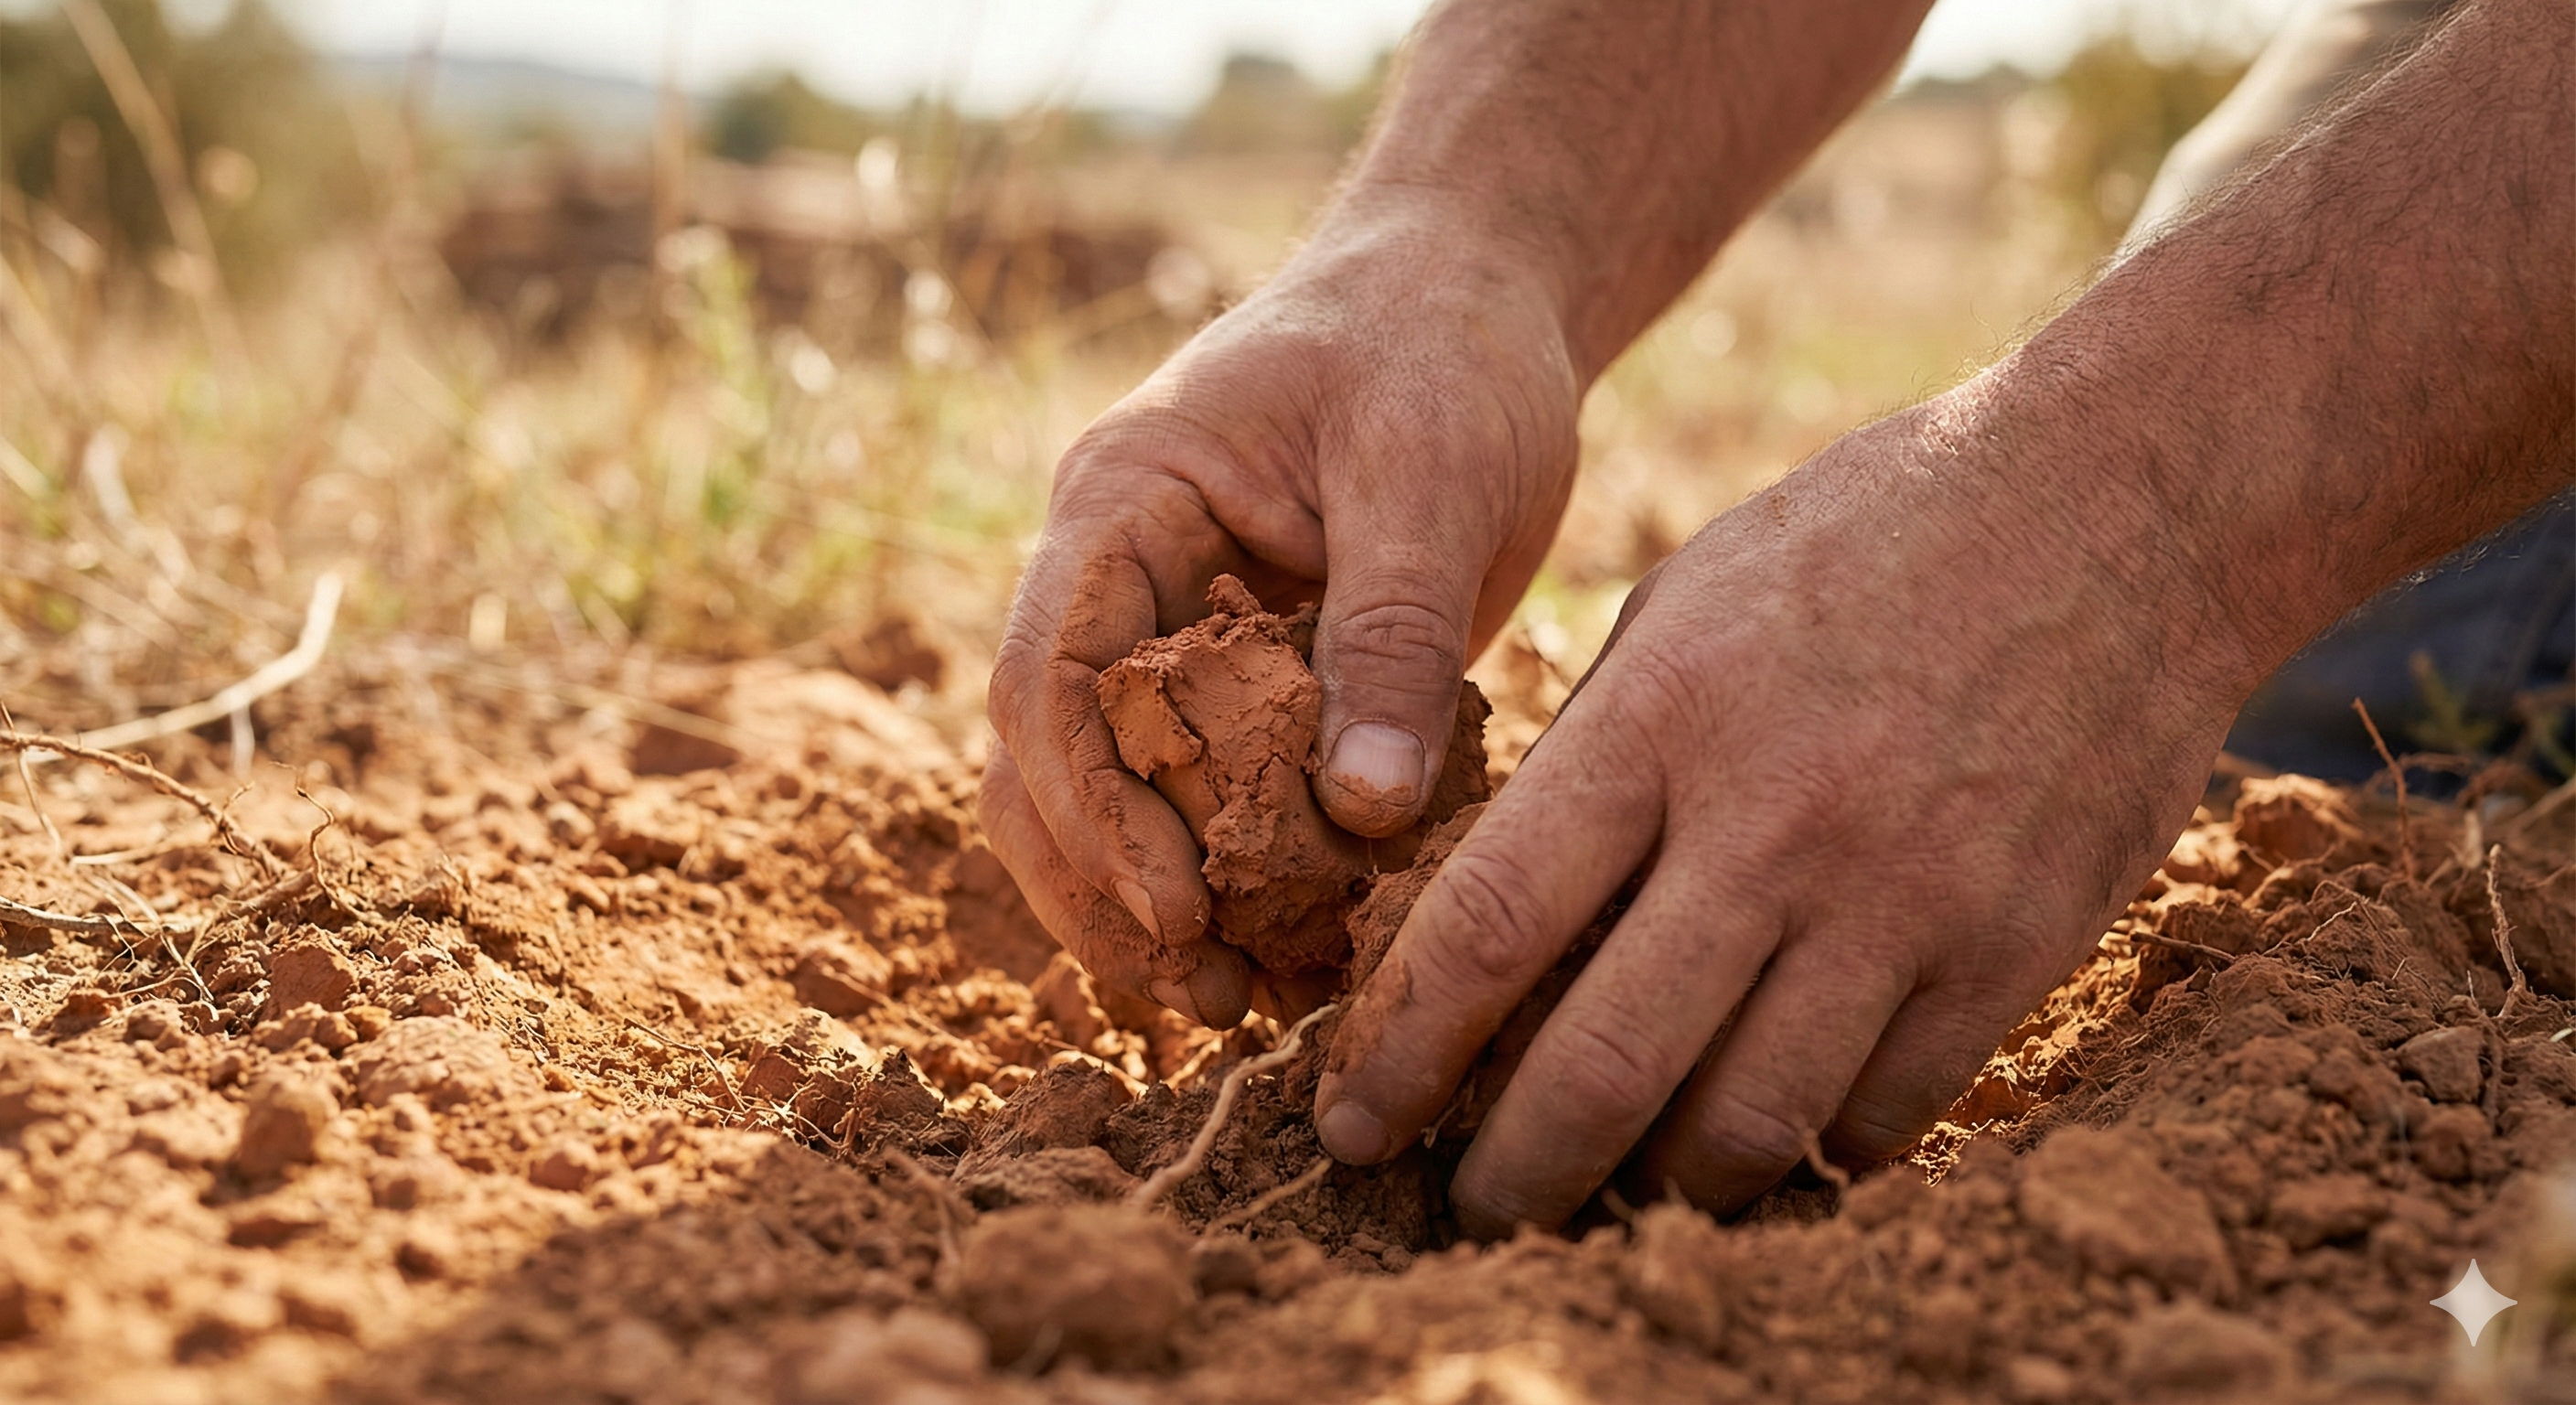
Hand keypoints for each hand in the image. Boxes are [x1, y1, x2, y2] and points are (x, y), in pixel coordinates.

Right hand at [983, 208, 1582, 1027]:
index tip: (1176, 908)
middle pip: (1046, 766)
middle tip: (1208, 996)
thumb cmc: (1442, 350)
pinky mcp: (1244, 685)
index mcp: (1123, 504)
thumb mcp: (1431, 476)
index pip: (1049, 678)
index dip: (1091, 809)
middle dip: (1108, 891)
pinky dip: (1235, 880)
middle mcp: (1118, 582)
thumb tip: (1364, 814)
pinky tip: (1294, 957)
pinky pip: (1204, 799)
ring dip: (1155, 907)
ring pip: (1104, 800)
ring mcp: (1173, 638)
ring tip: (1242, 1005)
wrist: (1475, 298)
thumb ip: (1392, 634)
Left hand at [1310, 399, 2264, 1233]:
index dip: (1398, 1053)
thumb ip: (1593, 758)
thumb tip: (1499, 919)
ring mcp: (1905, 897)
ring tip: (1608, 1196)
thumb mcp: (1685, 602)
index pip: (1486, 928)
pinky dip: (1805, 1156)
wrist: (2121, 505)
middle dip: (1509, 1176)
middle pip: (1602, 1069)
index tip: (1346, 1122)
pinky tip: (1763, 1145)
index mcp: (1663, 718)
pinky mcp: (2012, 948)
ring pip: (1745, 1127)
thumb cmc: (1869, 539)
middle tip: (1464, 1216)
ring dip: (1656, 1191)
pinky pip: (1881, 1116)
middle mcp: (1774, 823)